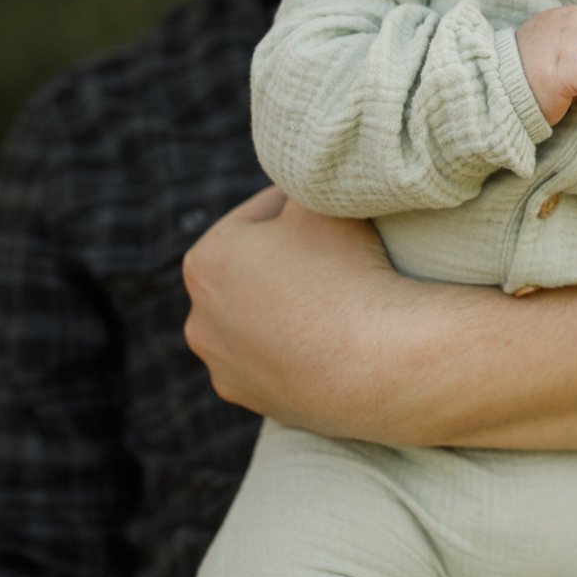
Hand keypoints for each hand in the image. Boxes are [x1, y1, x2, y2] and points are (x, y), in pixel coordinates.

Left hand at [181, 187, 400, 425]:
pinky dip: (295, 347)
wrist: (377, 362)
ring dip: (286, 306)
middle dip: (287, 259)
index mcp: (205, 261)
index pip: (260, 216)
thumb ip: (297, 182)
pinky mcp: (252, 400)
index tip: (333, 212)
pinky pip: (275, 359)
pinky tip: (329, 340)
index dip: (301, 208)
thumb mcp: (319, 203)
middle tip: (336, 254)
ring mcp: (223, 366)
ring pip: (261, 318)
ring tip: (333, 298)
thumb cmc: (345, 273)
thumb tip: (296, 175)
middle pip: (255, 271)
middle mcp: (199, 318)